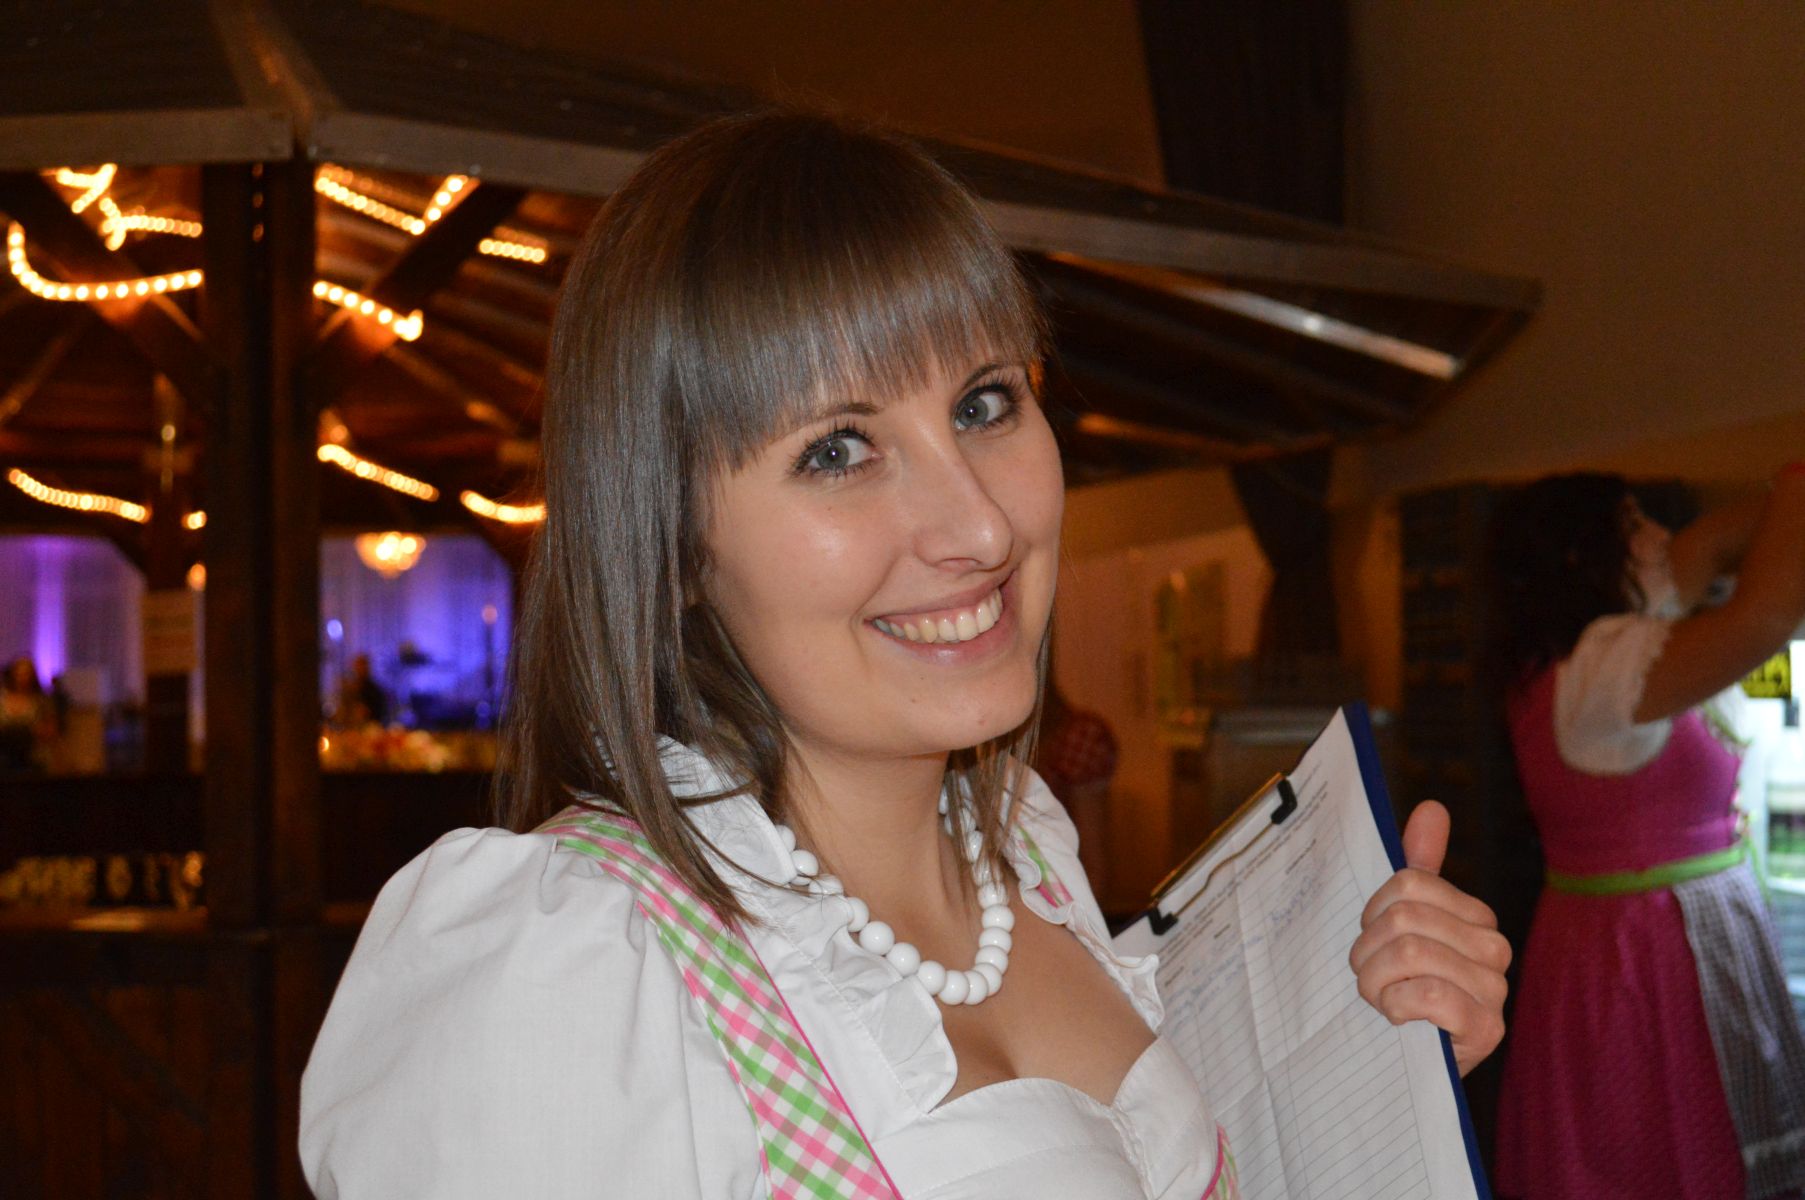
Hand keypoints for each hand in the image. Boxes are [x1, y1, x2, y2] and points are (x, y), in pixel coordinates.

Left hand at [1348, 801, 1510, 1076]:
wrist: (1405, 1064)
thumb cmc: (1402, 990)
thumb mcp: (1402, 927)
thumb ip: (1421, 867)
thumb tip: (1432, 807)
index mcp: (1475, 916)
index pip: (1407, 884)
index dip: (1371, 914)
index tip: (1371, 941)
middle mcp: (1494, 948)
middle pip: (1404, 917)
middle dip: (1367, 952)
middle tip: (1366, 978)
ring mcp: (1494, 990)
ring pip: (1411, 953)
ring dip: (1374, 981)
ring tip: (1377, 999)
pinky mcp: (1487, 1029)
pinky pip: (1431, 995)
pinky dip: (1397, 1005)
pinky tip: (1396, 1017)